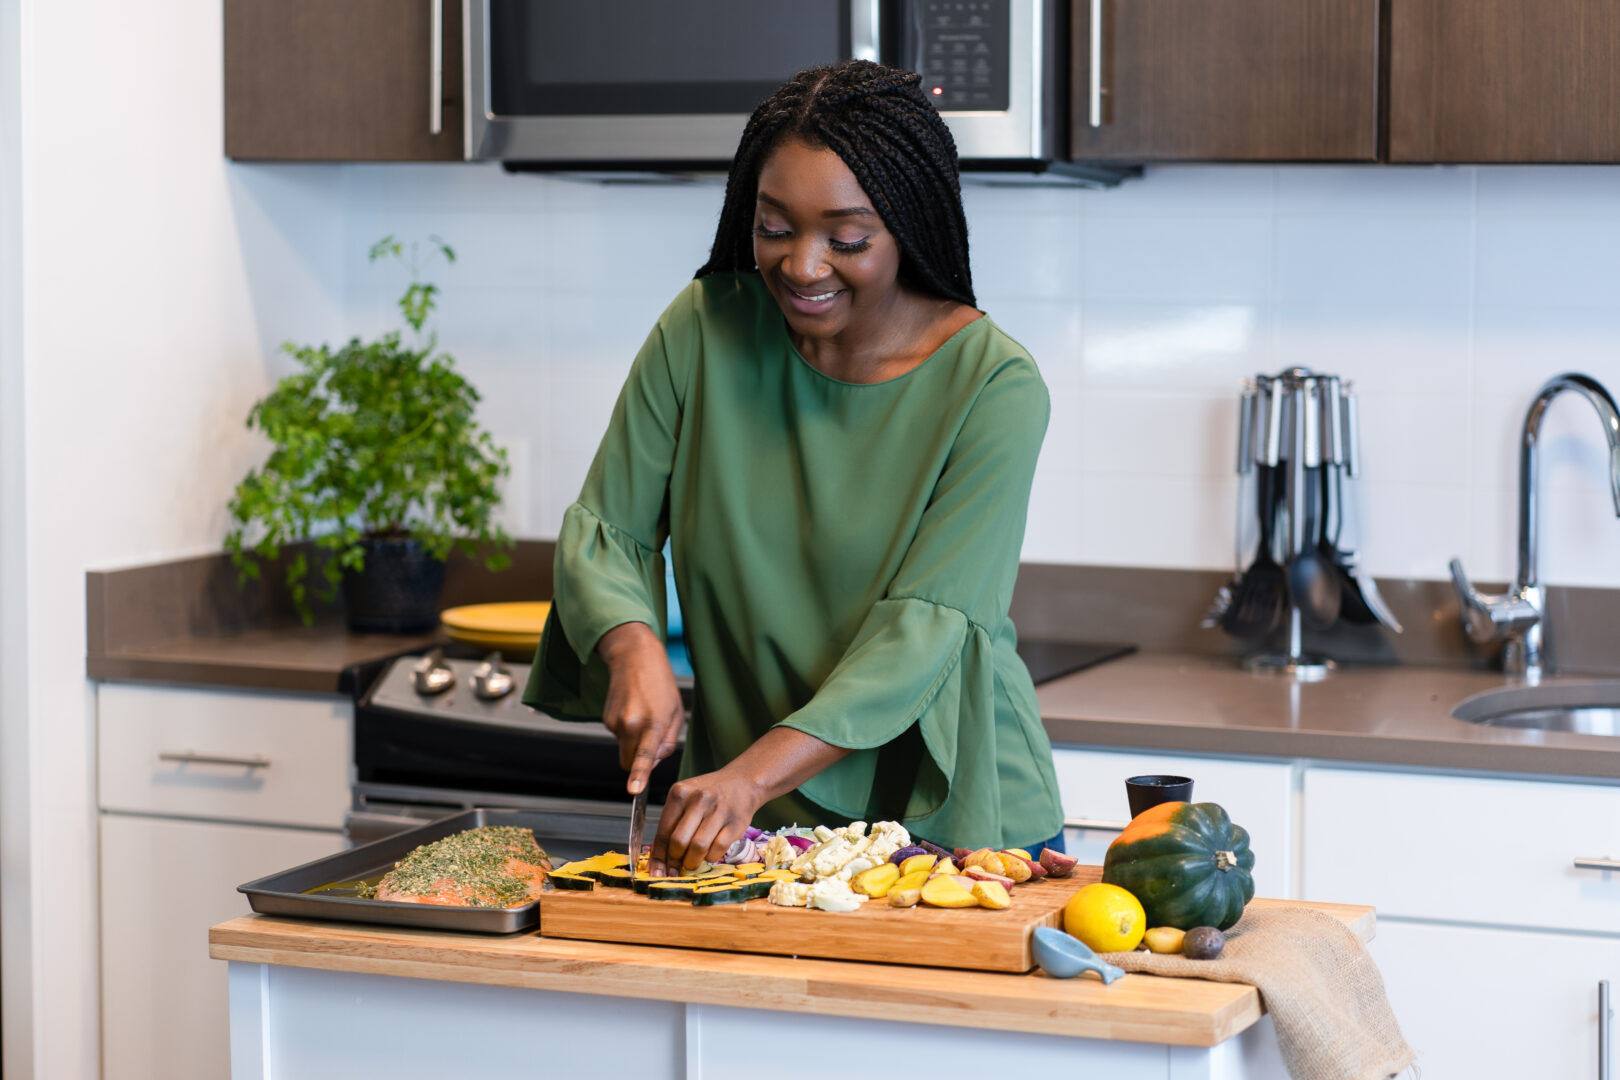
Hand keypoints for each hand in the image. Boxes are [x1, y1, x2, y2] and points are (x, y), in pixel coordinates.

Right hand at [597, 622, 683, 796]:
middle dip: (638, 761)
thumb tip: (654, 762)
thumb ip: (669, 742)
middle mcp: (631, 723)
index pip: (646, 755)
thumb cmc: (661, 684)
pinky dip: (626, 730)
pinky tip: (633, 709)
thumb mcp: (676, 712)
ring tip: (643, 715)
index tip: (633, 790)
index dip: (639, 775)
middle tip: (651, 738)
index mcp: (654, 722)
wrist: (634, 658)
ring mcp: (616, 722)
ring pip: (624, 749)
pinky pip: (618, 736)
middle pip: (629, 762)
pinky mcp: (606, 719)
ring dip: (633, 741)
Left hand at [649, 765, 765, 876]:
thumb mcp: (686, 799)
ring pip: (698, 847)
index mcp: (680, 793)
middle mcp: (698, 799)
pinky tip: (709, 854)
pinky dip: (710, 858)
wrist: (742, 782)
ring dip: (692, 862)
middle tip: (676, 868)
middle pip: (678, 841)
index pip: (663, 832)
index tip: (657, 872)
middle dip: (674, 861)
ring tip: (691, 863)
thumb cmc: (709, 794)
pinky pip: (718, 849)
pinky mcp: (735, 823)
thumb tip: (658, 859)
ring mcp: (718, 810)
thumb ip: (671, 824)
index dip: (658, 857)